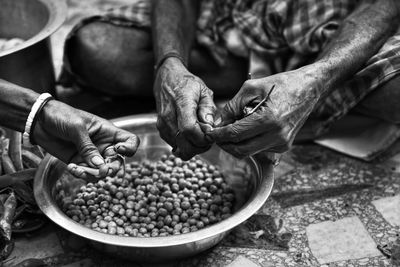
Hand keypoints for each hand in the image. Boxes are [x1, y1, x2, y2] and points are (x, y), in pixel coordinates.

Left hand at [32, 100, 139, 178]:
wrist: (39, 120)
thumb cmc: (62, 116)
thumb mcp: (77, 128)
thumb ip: (88, 147)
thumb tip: (100, 166)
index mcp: (108, 132)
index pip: (130, 141)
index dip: (130, 148)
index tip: (119, 151)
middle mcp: (103, 144)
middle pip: (118, 161)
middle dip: (111, 168)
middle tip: (102, 171)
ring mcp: (92, 154)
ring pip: (102, 171)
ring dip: (93, 175)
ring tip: (79, 170)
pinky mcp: (79, 162)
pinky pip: (87, 174)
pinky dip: (81, 174)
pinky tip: (71, 168)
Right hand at [154, 57, 215, 159]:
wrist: (167, 79)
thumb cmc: (187, 84)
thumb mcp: (203, 90)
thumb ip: (208, 108)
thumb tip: (209, 126)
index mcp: (181, 102)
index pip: (189, 129)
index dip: (202, 137)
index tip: (211, 135)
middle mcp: (169, 115)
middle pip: (184, 143)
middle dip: (200, 146)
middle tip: (208, 139)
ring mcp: (162, 124)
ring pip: (179, 148)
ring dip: (193, 147)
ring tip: (200, 136)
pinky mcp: (160, 129)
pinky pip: (175, 145)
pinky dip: (185, 145)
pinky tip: (191, 136)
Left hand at [206, 67, 320, 157]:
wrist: (309, 88)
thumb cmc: (280, 84)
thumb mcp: (252, 88)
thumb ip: (232, 106)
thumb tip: (218, 123)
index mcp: (268, 119)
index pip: (235, 134)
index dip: (218, 135)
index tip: (209, 133)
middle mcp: (277, 135)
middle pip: (241, 150)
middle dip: (225, 144)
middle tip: (216, 135)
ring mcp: (282, 143)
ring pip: (249, 152)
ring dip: (236, 143)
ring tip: (233, 128)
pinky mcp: (284, 146)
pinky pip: (259, 149)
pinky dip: (249, 142)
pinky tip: (249, 128)